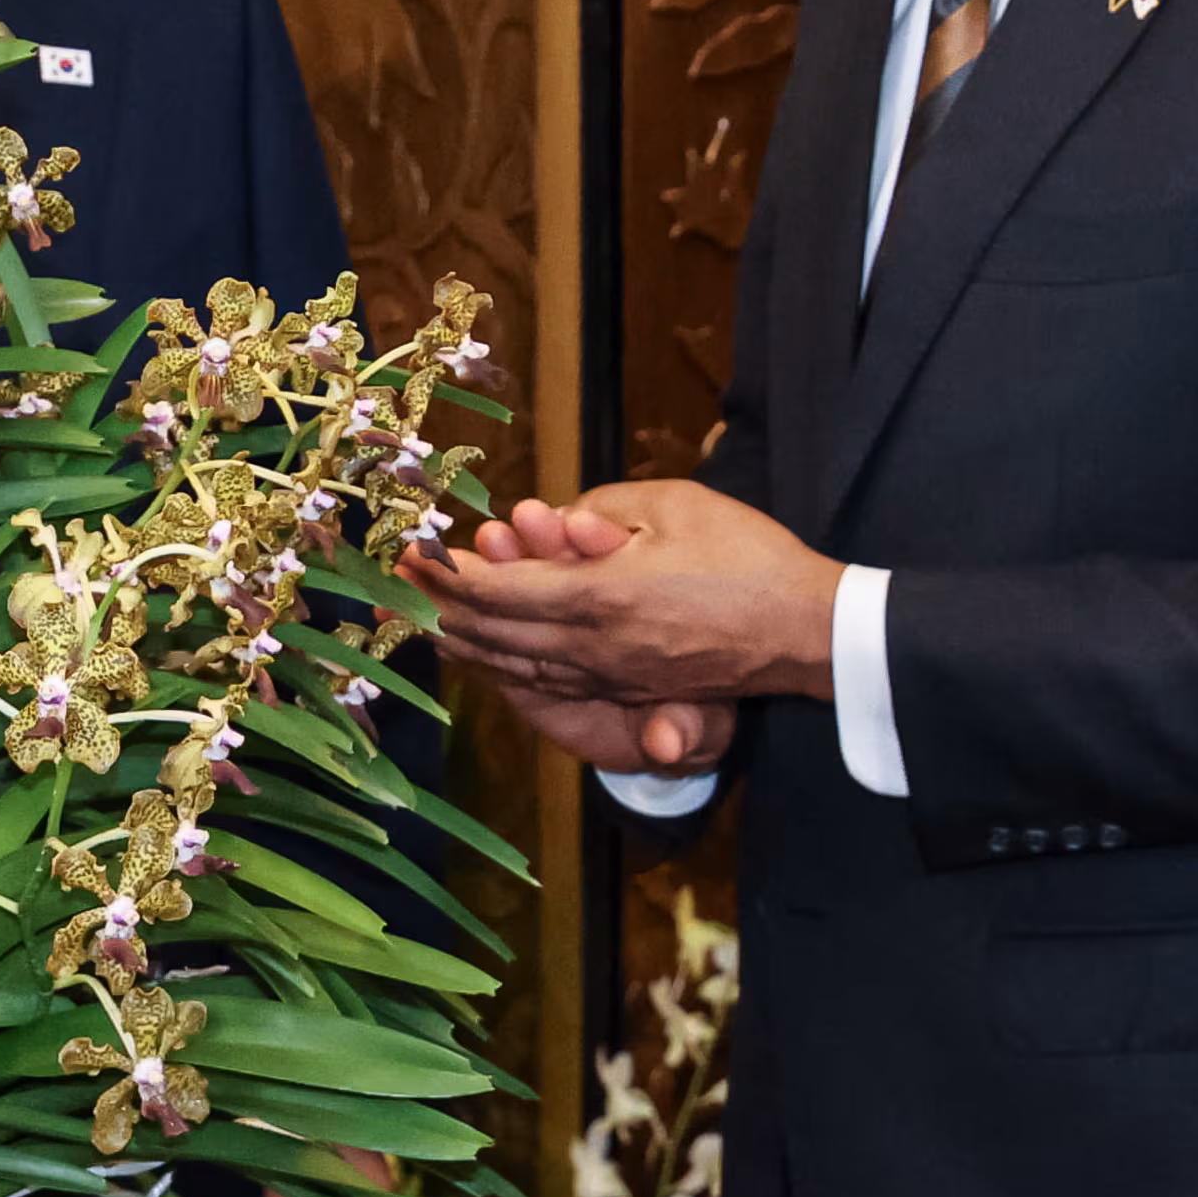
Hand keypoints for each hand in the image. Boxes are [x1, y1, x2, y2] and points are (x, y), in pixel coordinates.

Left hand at [402, 501, 734, 774]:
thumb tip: (555, 523)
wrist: (805, 630)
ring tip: (419, 625)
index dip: (446, 576)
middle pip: (492, 633)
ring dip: (461, 643)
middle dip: (437, 609)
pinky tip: (485, 656)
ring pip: (514, 664)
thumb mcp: (673, 505)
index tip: (408, 557)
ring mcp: (609, 676)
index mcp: (596, 597)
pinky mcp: (628, 690)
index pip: (498, 590)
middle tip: (391, 590)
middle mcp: (591, 647)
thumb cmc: (747, 557)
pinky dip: (504, 666)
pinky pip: (547, 682)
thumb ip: (601, 511)